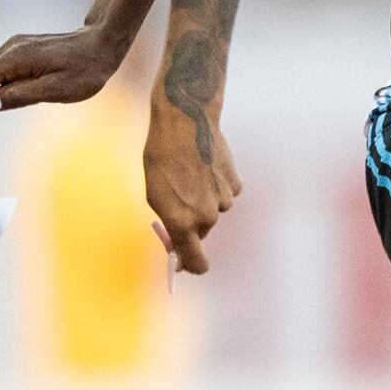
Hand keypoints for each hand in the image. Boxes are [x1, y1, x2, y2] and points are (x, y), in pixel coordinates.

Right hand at [0, 25, 128, 113]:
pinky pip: (5, 69)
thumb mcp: (53, 90)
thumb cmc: (84, 70)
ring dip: (8, 88)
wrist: (102, 45)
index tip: (11, 102)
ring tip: (39, 86)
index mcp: (15, 57)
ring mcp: (15, 46)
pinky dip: (16, 80)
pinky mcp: (22, 48)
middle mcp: (10, 47)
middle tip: (29, 94)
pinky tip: (40, 80)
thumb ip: (17, 97)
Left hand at [144, 99, 240, 273]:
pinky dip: (216, 186)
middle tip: (177, 199)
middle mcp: (206, 217)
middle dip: (191, 222)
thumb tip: (177, 240)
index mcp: (182, 223)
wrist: (184, 124)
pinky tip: (205, 167)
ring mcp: (223, 200)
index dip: (191, 265)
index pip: (196, 262)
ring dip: (203, 200)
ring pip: (214, 211)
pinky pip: (225, 194)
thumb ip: (169, 222)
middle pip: (201, 232)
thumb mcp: (155, 195)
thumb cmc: (162, 157)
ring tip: (189, 175)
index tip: (185, 263)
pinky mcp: (234, 184)